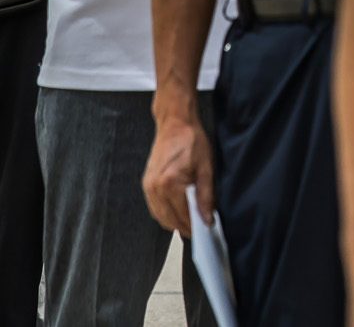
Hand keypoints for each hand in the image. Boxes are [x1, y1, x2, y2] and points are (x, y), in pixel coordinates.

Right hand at [142, 106, 210, 235]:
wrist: (174, 123)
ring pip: (160, 216)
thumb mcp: (206, 168)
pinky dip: (166, 214)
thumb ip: (206, 197)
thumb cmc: (191, 140)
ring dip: (175, 223)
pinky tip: (178, 212)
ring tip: (191, 222)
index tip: (205, 231)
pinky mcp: (146, 183)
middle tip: (200, 229)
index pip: (183, 216)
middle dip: (185, 227)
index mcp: (170, 183)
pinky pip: (155, 207)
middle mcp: (155, 187)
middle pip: (170, 220)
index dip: (195, 227)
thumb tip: (207, 219)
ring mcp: (148, 186)